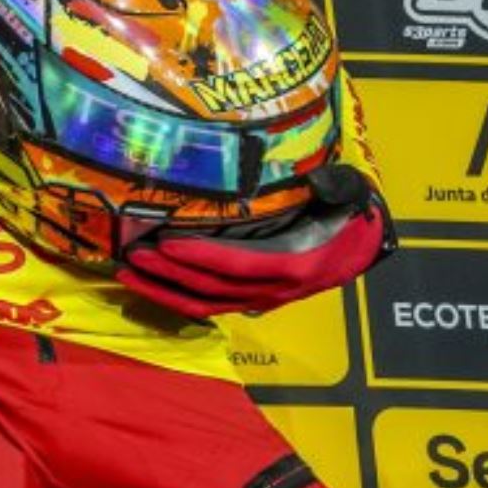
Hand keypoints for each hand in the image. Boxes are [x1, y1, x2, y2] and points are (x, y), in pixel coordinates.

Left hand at [118, 165, 393, 318]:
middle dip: (168, 273)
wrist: (359, 244)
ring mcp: (260, 299)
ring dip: (164, 290)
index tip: (165, 242)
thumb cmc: (347, 214)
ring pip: (204, 303)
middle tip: (132, 254)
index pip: (239, 264)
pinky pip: (208, 306)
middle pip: (212, 287)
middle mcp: (273, 288)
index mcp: (294, 264)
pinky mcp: (250, 299)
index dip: (201, 256)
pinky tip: (150, 284)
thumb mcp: (348, 193)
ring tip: (128, 273)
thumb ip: (336, 187)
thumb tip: (321, 182)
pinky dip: (177, 298)